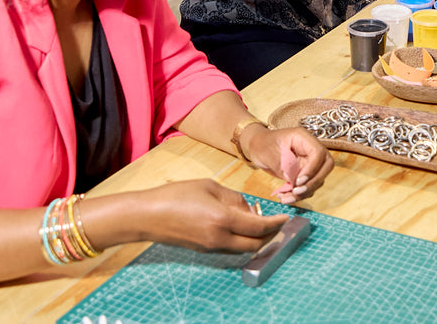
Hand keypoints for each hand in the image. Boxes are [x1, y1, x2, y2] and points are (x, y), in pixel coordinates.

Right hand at [138, 179, 289, 251]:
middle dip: (270, 235)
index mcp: (223, 220)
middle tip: (276, 222)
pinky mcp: (204, 250)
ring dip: (255, 238)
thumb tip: (249, 208)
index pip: (259, 227)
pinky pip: (230, 248)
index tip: (286, 218)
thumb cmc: (177, 195)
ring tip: (257, 220)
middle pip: (255, 244)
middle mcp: (220, 238)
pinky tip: (239, 225)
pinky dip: (241, 239)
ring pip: (243, 248)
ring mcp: (211, 247)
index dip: (276, 223)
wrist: (149, 216)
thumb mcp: (210, 187)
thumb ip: (233, 198)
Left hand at [241, 125, 334, 203]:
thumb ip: (280, 164)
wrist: (258, 147)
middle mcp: (310, 150)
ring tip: (286, 198)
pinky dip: (299, 195)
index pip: (318, 153)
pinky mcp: (304, 173)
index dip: (312, 169)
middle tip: (296, 191)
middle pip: (326, 166)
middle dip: (313, 182)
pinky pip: (308, 186)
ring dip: (305, 193)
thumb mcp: (268, 151)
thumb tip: (291, 179)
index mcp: (303, 138)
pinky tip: (285, 197)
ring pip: (318, 180)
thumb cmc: (262, 144)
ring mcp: (309, 162)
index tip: (298, 181)